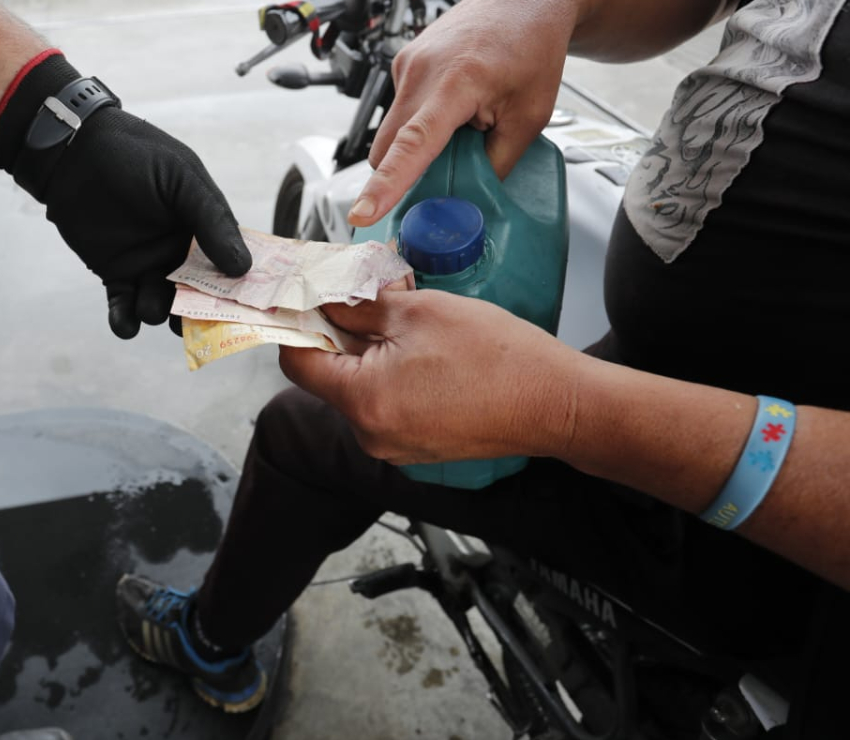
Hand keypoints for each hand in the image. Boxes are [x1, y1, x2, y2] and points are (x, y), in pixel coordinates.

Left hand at [43, 108, 249, 337]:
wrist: (76, 150)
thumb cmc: (136, 155)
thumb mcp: (182, 178)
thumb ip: (211, 219)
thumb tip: (243, 267)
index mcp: (204, 228)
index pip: (230, 264)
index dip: (238, 288)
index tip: (243, 309)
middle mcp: (180, 252)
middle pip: (197, 294)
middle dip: (196, 313)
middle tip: (193, 321)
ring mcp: (148, 265)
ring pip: (161, 304)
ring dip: (158, 313)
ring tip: (150, 309)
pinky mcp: (114, 274)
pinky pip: (123, 306)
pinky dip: (124, 321)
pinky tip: (124, 324)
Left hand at [278, 290, 582, 463]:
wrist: (555, 402)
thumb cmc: (498, 358)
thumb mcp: (420, 312)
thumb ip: (361, 306)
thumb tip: (327, 299)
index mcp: (364, 401)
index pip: (298, 362)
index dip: (298, 325)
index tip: (305, 300)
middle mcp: (372, 434)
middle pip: (330, 375)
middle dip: (343, 332)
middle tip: (365, 296)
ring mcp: (395, 446)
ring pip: (361, 388)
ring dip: (372, 351)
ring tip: (406, 321)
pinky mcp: (418, 447)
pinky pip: (388, 404)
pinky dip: (393, 374)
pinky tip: (423, 351)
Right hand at [348, 0, 578, 227]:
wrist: (524, 1)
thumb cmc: (530, 47)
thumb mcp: (529, 116)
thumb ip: (497, 163)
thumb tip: (468, 199)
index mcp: (456, 82)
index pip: (412, 144)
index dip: (386, 184)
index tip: (364, 212)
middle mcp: (421, 70)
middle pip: (387, 148)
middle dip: (406, 171)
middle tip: (448, 169)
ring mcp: (407, 63)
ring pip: (392, 131)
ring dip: (417, 144)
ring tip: (461, 124)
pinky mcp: (403, 62)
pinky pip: (400, 110)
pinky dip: (421, 121)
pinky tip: (453, 106)